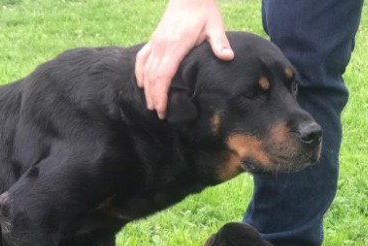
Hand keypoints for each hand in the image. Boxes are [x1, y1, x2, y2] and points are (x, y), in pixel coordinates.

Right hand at [135, 0, 233, 118]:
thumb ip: (219, 43)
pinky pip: (142, 59)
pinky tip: (142, 84)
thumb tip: (228, 57)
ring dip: (147, 89)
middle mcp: (161, 45)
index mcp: (175, 45)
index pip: (163, 75)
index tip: (162, 109)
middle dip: (154, 97)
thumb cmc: (203, 10)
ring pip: (145, 70)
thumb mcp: (215, 25)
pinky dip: (140, 73)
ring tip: (151, 105)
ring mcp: (155, 42)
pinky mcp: (154, 39)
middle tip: (159, 114)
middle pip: (152, 77)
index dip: (161, 94)